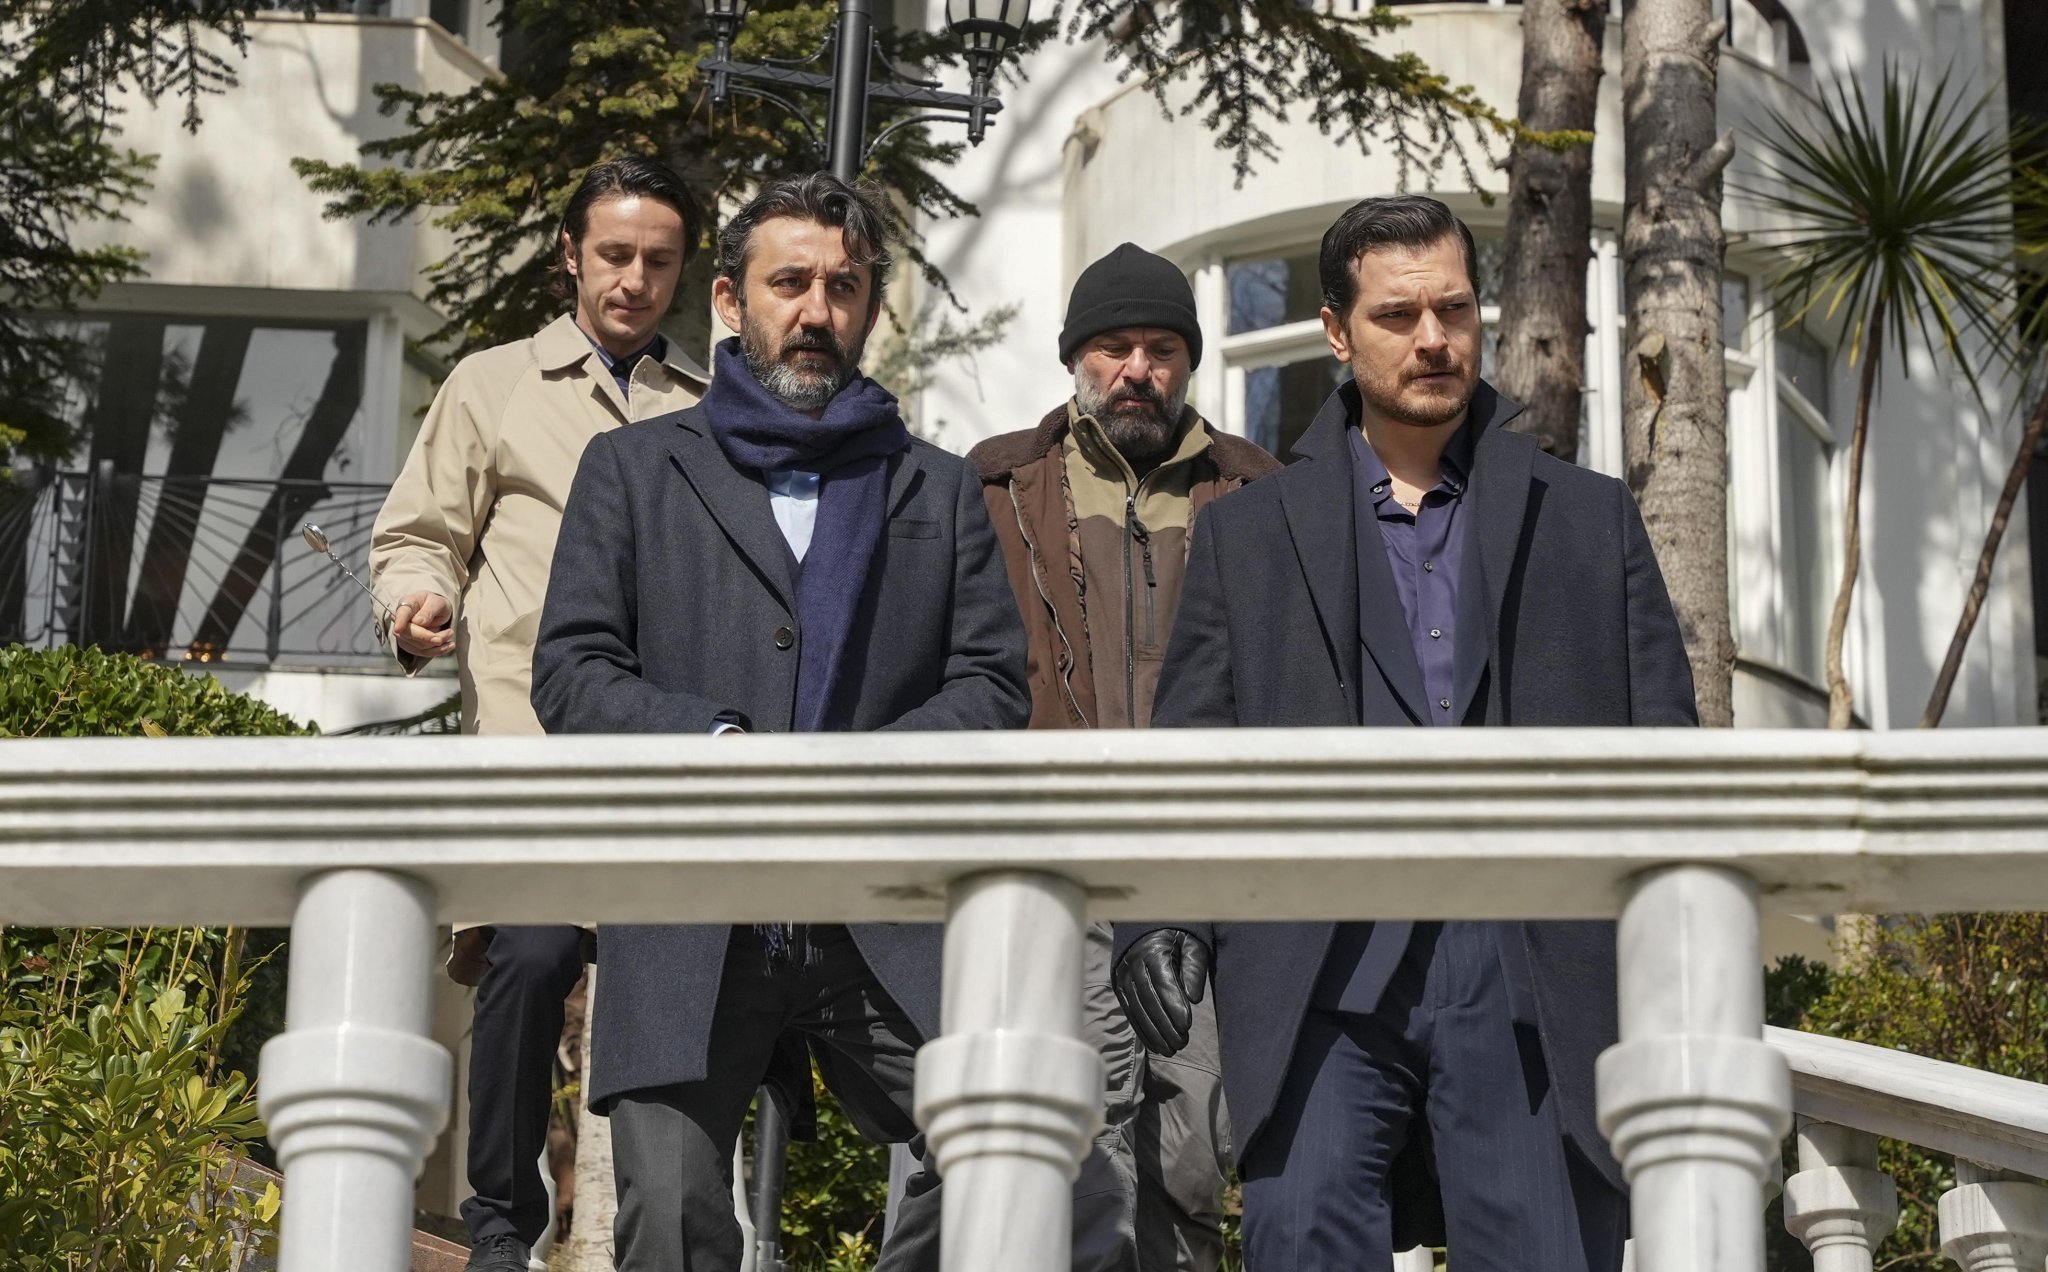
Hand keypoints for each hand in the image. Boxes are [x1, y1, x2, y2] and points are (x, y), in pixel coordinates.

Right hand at [391, 591, 454, 659]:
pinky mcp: (411, 645)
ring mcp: (404, 635)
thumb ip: (429, 610)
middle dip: (428, 637)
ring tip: (450, 633)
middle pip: (408, 634)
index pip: (401, 614)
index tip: (399, 629)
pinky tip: (449, 646)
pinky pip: (423, 652)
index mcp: (406, 606)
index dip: (399, 622)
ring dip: (437, 644)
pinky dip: (438, 651)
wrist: (436, 610)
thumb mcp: (437, 602)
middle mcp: (401, 621)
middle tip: (449, 632)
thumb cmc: (434, 604)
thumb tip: (419, 622)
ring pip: (417, 645)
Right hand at [1113, 929, 1210, 1056]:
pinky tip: (1154, 1045)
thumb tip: (1194, 999)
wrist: (1147, 929)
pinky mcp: (1119, 988)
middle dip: (1165, 1025)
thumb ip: (1195, 969)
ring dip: (1154, 1032)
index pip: (1163, 982)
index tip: (1187, 1025)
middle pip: (1149, 1000)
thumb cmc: (1177, 939)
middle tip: (1182, 1043)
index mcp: (1154, 952)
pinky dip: (1142, 1030)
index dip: (1174, 1005)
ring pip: (1138, 1009)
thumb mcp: (1192, 945)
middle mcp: (1134, 965)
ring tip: (1171, 1049)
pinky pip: (1129, 1012)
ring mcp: (1123, 977)